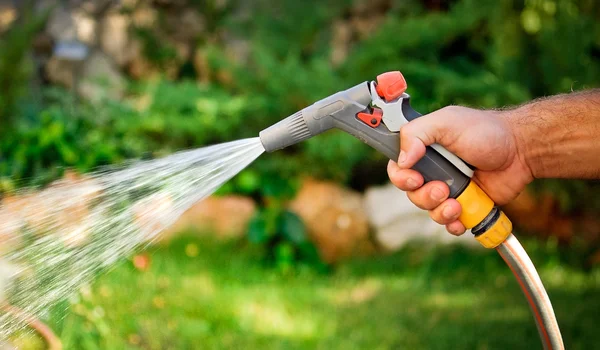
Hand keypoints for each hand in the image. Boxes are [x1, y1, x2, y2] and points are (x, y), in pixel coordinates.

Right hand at [387, 106, 533, 234]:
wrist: (521, 150)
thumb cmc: (485, 131)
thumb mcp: (446, 122)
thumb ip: (417, 133)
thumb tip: (402, 160)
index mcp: (423, 150)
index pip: (398, 169)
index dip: (401, 178)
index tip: (416, 178)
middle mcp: (433, 171)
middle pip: (411, 194)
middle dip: (425, 196)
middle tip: (444, 189)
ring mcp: (449, 190)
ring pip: (429, 211)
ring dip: (440, 212)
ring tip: (458, 204)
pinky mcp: (465, 205)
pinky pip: (450, 223)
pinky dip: (453, 225)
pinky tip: (462, 219)